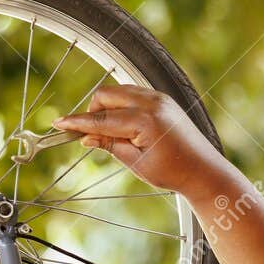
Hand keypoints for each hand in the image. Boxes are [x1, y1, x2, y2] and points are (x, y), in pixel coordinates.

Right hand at [54, 85, 233, 199]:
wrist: (204, 171)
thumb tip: (85, 137)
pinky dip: (121, 104)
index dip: (77, 122)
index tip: (59, 123)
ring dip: (107, 107)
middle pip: (106, 95)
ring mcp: (159, 98)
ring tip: (109, 133)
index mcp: (145, 121)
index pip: (101, 119)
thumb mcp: (136, 163)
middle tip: (89, 133)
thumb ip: (109, 145)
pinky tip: (123, 125)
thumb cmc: (174, 172)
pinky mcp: (163, 98)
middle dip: (92, 112)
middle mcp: (152, 103)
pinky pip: (132, 93)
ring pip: (118, 91)